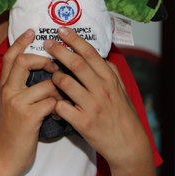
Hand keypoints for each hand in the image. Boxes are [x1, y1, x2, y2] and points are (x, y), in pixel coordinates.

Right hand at [0, 29, 61, 172]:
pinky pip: (52, 101)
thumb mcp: (14, 104)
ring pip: (47, 83)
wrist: (7, 155)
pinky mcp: (28, 116)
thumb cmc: (15, 130)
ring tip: (62, 100)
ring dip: (60, 91)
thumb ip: (22, 86)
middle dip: (45, 60)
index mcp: (5, 86)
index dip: (21, 42)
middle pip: (24, 61)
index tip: (32, 31)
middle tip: (55, 67)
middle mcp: (8, 91)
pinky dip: (61, 106)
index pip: (11, 56)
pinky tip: (60, 114)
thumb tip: (42, 70)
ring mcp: (17, 103)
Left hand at [44, 27, 152, 168]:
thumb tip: (102, 57)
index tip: (62, 30)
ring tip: (51, 78)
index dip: (75, 40)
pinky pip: (60, 106)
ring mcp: (92, 105)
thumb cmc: (121, 115)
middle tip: (47, 43)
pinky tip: (52, 104)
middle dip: (59, 51)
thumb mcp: (121, 91)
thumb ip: (110, 73)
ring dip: (53, 78)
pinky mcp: (83, 122)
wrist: (128, 145)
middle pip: (76, 64)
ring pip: (64, 83)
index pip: (91, 54)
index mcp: (110, 80)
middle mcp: (102, 90)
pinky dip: (52, 103)